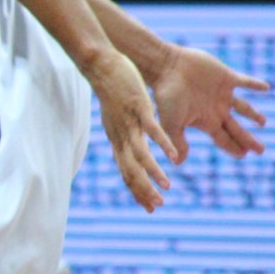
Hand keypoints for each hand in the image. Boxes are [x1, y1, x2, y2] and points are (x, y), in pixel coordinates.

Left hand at [81, 48, 177, 211]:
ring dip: (153, 173)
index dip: (137, 190)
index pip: (126, 172)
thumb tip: (128, 145)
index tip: (150, 206)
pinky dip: (162, 145)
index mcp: (118, 140)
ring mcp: (129, 124)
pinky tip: (173, 157)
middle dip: (144, 190)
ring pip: (140, 155)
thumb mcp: (118, 118)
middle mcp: (121, 136)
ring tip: (166, 187)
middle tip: (157, 206)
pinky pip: (151, 130)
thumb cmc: (112, 91)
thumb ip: (125, 134)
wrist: (101, 67)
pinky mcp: (138, 109)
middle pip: (131, 170)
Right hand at [149, 46, 267, 161]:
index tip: (244, 156)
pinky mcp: (226, 76)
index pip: (223, 139)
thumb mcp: (171, 123)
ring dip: (253, 115)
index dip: (234, 147)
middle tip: (261, 151)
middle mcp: (215, 109)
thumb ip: (177, 142)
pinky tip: (266, 88)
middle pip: (236, 128)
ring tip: (263, 123)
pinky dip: (255, 85)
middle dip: (248, 140)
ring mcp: (221, 93)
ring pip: (242, 107)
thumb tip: (178, 164)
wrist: (167, 68)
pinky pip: (245, 82)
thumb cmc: (167, 96)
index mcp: (204, 121)